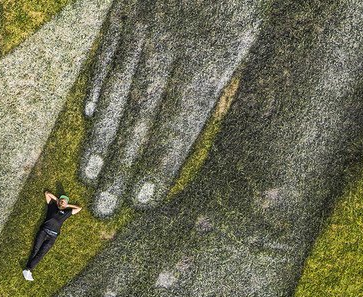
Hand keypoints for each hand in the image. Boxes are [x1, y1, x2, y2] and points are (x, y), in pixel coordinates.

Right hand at [80, 0, 266, 215]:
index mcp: (216, 47)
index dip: (161, 161)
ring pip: (116, 88)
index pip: (181, 117)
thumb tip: (255, 120)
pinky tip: (88, 118)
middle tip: (105, 211)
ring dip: (100, 137)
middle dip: (121, 167)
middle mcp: (173, 41)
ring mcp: (145, 23)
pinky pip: (109, 53)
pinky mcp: (129, 6)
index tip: (145, 202)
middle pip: (140, 114)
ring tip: (88, 177)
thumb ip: (252, 65)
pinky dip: (97, 87)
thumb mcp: (273, 22)